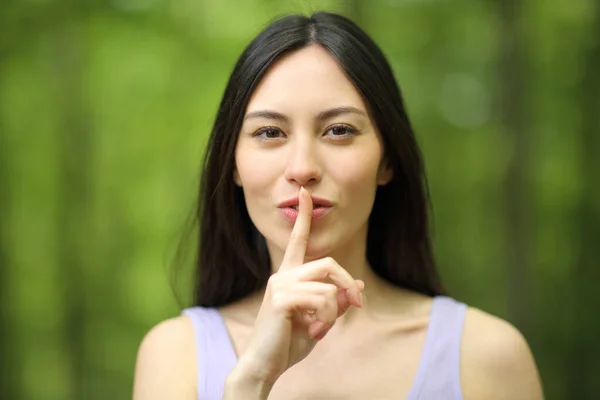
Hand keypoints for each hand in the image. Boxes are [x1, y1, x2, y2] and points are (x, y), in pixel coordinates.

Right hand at [232, 186, 363, 387]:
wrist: (264, 365)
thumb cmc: (288, 343)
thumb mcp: (320, 321)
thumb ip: (336, 303)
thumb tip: (357, 286)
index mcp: (289, 277)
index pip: (298, 240)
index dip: (303, 216)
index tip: (305, 194)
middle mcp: (283, 275)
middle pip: (329, 263)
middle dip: (348, 283)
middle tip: (357, 305)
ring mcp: (280, 285)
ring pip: (328, 287)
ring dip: (334, 313)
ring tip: (320, 329)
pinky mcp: (282, 298)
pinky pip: (322, 301)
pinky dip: (326, 320)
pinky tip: (312, 332)